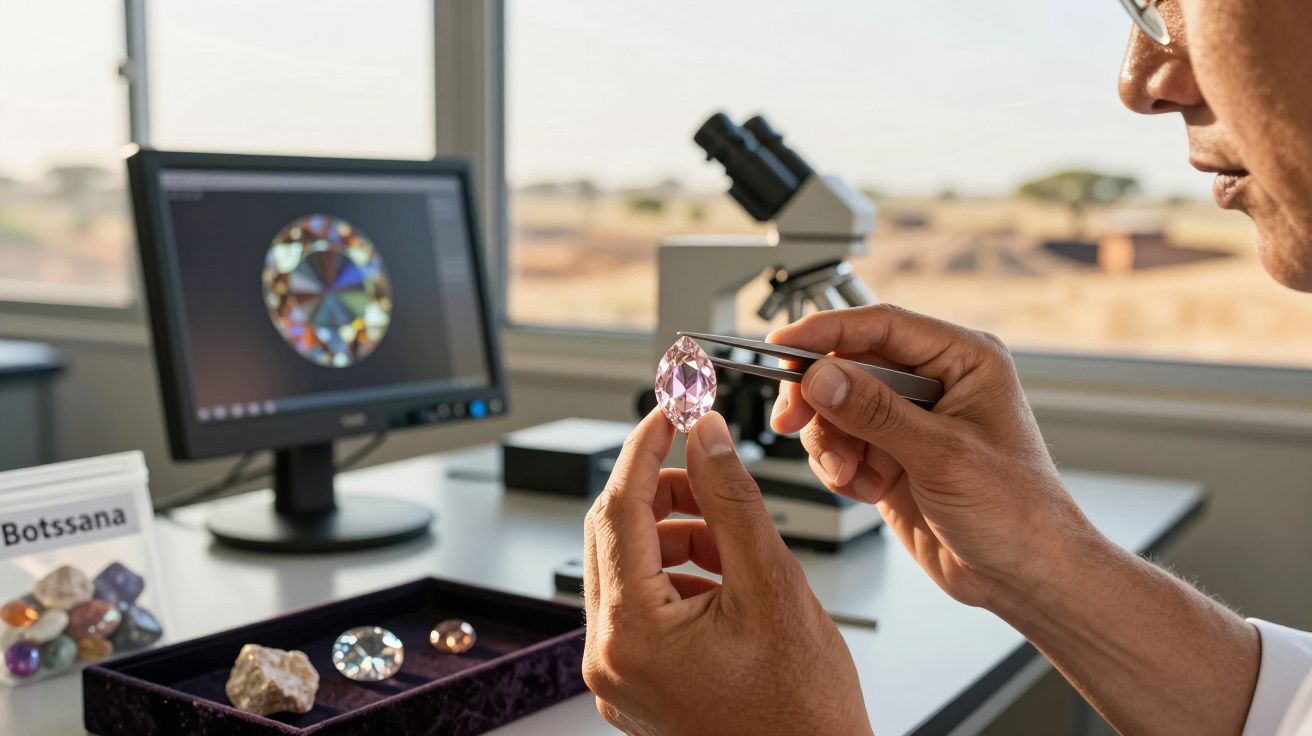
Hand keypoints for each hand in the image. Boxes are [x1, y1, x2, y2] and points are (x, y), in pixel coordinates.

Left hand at [582, 409, 871, 735]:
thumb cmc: (803, 711)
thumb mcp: (772, 585)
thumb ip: (731, 500)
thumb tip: (704, 438)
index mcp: (632, 634)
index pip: (618, 510)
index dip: (644, 449)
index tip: (668, 412)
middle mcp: (608, 660)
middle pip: (612, 537)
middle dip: (659, 492)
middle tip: (705, 466)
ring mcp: (618, 678)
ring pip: (625, 570)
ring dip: (671, 535)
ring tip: (729, 536)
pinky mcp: (635, 686)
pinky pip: (636, 608)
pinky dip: (671, 577)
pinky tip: (721, 575)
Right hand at [769, 304, 1097, 608]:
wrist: (1025, 578)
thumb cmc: (1018, 513)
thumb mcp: (942, 456)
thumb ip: (876, 413)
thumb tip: (823, 377)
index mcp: (963, 360)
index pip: (881, 326)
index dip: (825, 332)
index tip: (781, 346)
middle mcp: (935, 384)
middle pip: (849, 365)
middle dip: (819, 397)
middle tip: (793, 419)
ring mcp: (910, 422)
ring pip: (837, 408)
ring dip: (830, 441)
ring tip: (846, 471)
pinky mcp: (892, 457)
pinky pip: (841, 445)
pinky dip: (840, 468)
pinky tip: (864, 489)